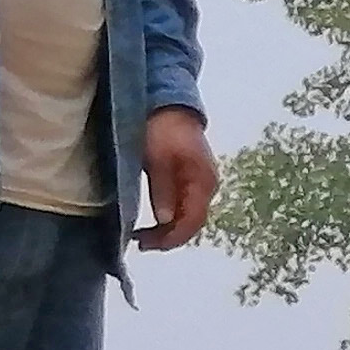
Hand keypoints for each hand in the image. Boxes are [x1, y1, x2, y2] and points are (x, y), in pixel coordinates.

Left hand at [131, 108, 217, 252]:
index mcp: (203, 181)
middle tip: (141, 244)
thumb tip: (167, 219)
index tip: (146, 245)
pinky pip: (186, 207)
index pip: (192, 220)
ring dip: (169, 230)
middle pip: (193, 222)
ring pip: (189, 217)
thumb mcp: (158, 158)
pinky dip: (171, 218)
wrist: (170, 105)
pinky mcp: (193, 180)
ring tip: (145, 237)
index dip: (171, 238)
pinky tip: (156, 221)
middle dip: (168, 238)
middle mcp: (208, 186)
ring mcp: (203, 184)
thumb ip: (164, 189)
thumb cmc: (162, 129)